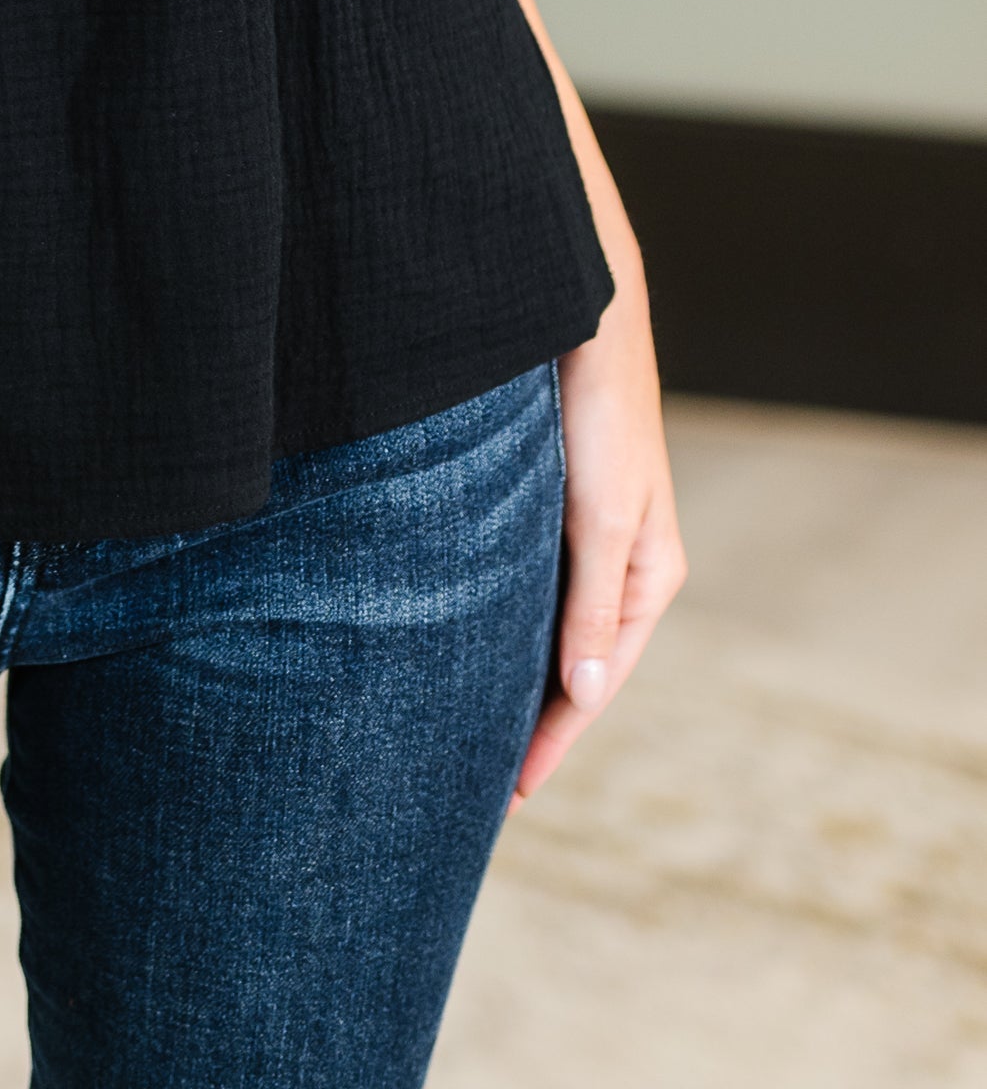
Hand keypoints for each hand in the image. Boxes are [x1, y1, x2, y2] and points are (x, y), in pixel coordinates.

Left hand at [516, 255, 686, 799]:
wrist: (581, 316)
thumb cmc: (600, 415)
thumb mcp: (602, 517)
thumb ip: (592, 606)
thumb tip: (580, 692)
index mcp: (648, 579)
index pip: (595, 685)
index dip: (553, 741)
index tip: (507, 793)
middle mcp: (619, 566)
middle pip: (572, 664)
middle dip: (532, 721)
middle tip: (474, 780)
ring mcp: (584, 537)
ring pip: (545, 627)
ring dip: (514, 674)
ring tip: (463, 728)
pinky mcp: (550, 506)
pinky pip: (527, 586)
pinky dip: (504, 623)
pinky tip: (465, 641)